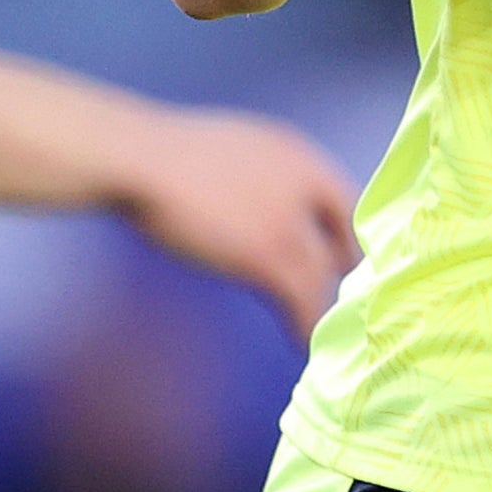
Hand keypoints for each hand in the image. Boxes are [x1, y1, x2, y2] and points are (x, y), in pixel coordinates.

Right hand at [115, 107, 360, 339]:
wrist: (145, 160)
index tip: (337, 258)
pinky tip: (300, 341)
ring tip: (315, 330)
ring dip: (320, 306)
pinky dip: (305, 325)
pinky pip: (302, 301)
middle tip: (332, 298)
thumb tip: (261, 203)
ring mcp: (290, 220)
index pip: (345, 200)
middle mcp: (306, 184)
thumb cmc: (169, 154)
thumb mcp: (235, 149)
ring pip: (323, 276)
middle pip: (342, 240)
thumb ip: (262, 174)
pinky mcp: (269, 256)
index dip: (342, 235)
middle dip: (338, 272)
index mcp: (297, 153)